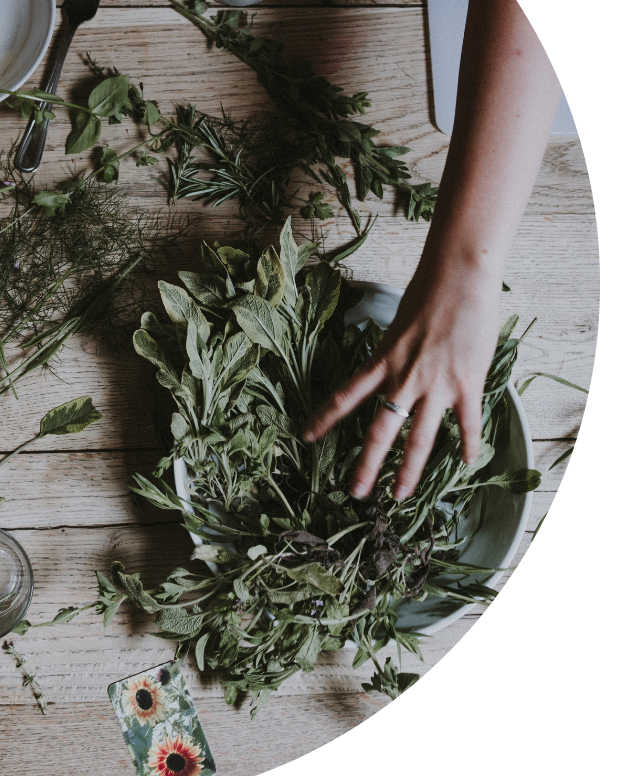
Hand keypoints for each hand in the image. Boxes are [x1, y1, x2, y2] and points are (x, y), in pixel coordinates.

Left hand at [304, 265, 500, 502]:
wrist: (459, 279)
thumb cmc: (427, 294)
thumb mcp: (396, 327)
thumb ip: (392, 354)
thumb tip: (391, 369)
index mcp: (382, 362)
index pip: (345, 396)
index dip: (324, 419)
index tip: (306, 438)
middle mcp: (404, 379)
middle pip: (380, 432)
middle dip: (366, 466)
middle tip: (356, 493)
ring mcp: (436, 386)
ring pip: (419, 439)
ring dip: (409, 471)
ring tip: (400, 496)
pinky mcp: (466, 385)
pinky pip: (467, 424)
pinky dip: (468, 446)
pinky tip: (466, 465)